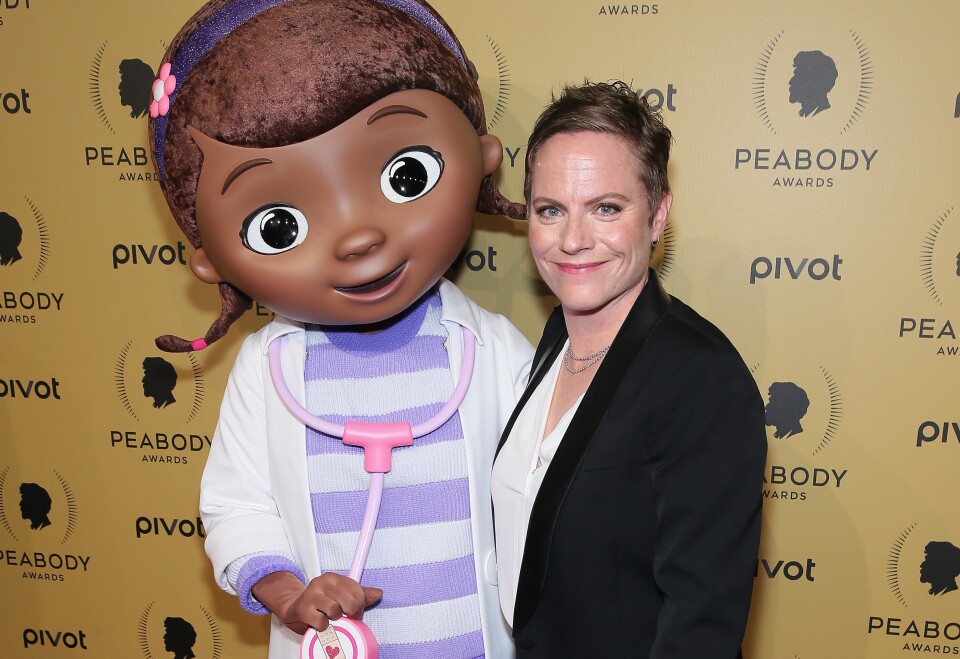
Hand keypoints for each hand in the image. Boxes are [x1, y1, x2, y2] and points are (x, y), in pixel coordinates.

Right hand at [252, 571, 382, 634]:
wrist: (293, 609)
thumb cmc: (321, 603)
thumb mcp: (340, 595)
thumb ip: (360, 595)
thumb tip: (379, 593)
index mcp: (334, 577)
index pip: (356, 589)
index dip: (360, 604)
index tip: (355, 611)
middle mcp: (322, 582)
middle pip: (348, 601)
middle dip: (352, 614)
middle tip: (347, 618)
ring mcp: (311, 594)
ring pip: (335, 610)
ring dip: (335, 619)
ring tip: (330, 618)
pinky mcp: (303, 609)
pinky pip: (321, 621)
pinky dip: (323, 626)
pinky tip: (320, 622)